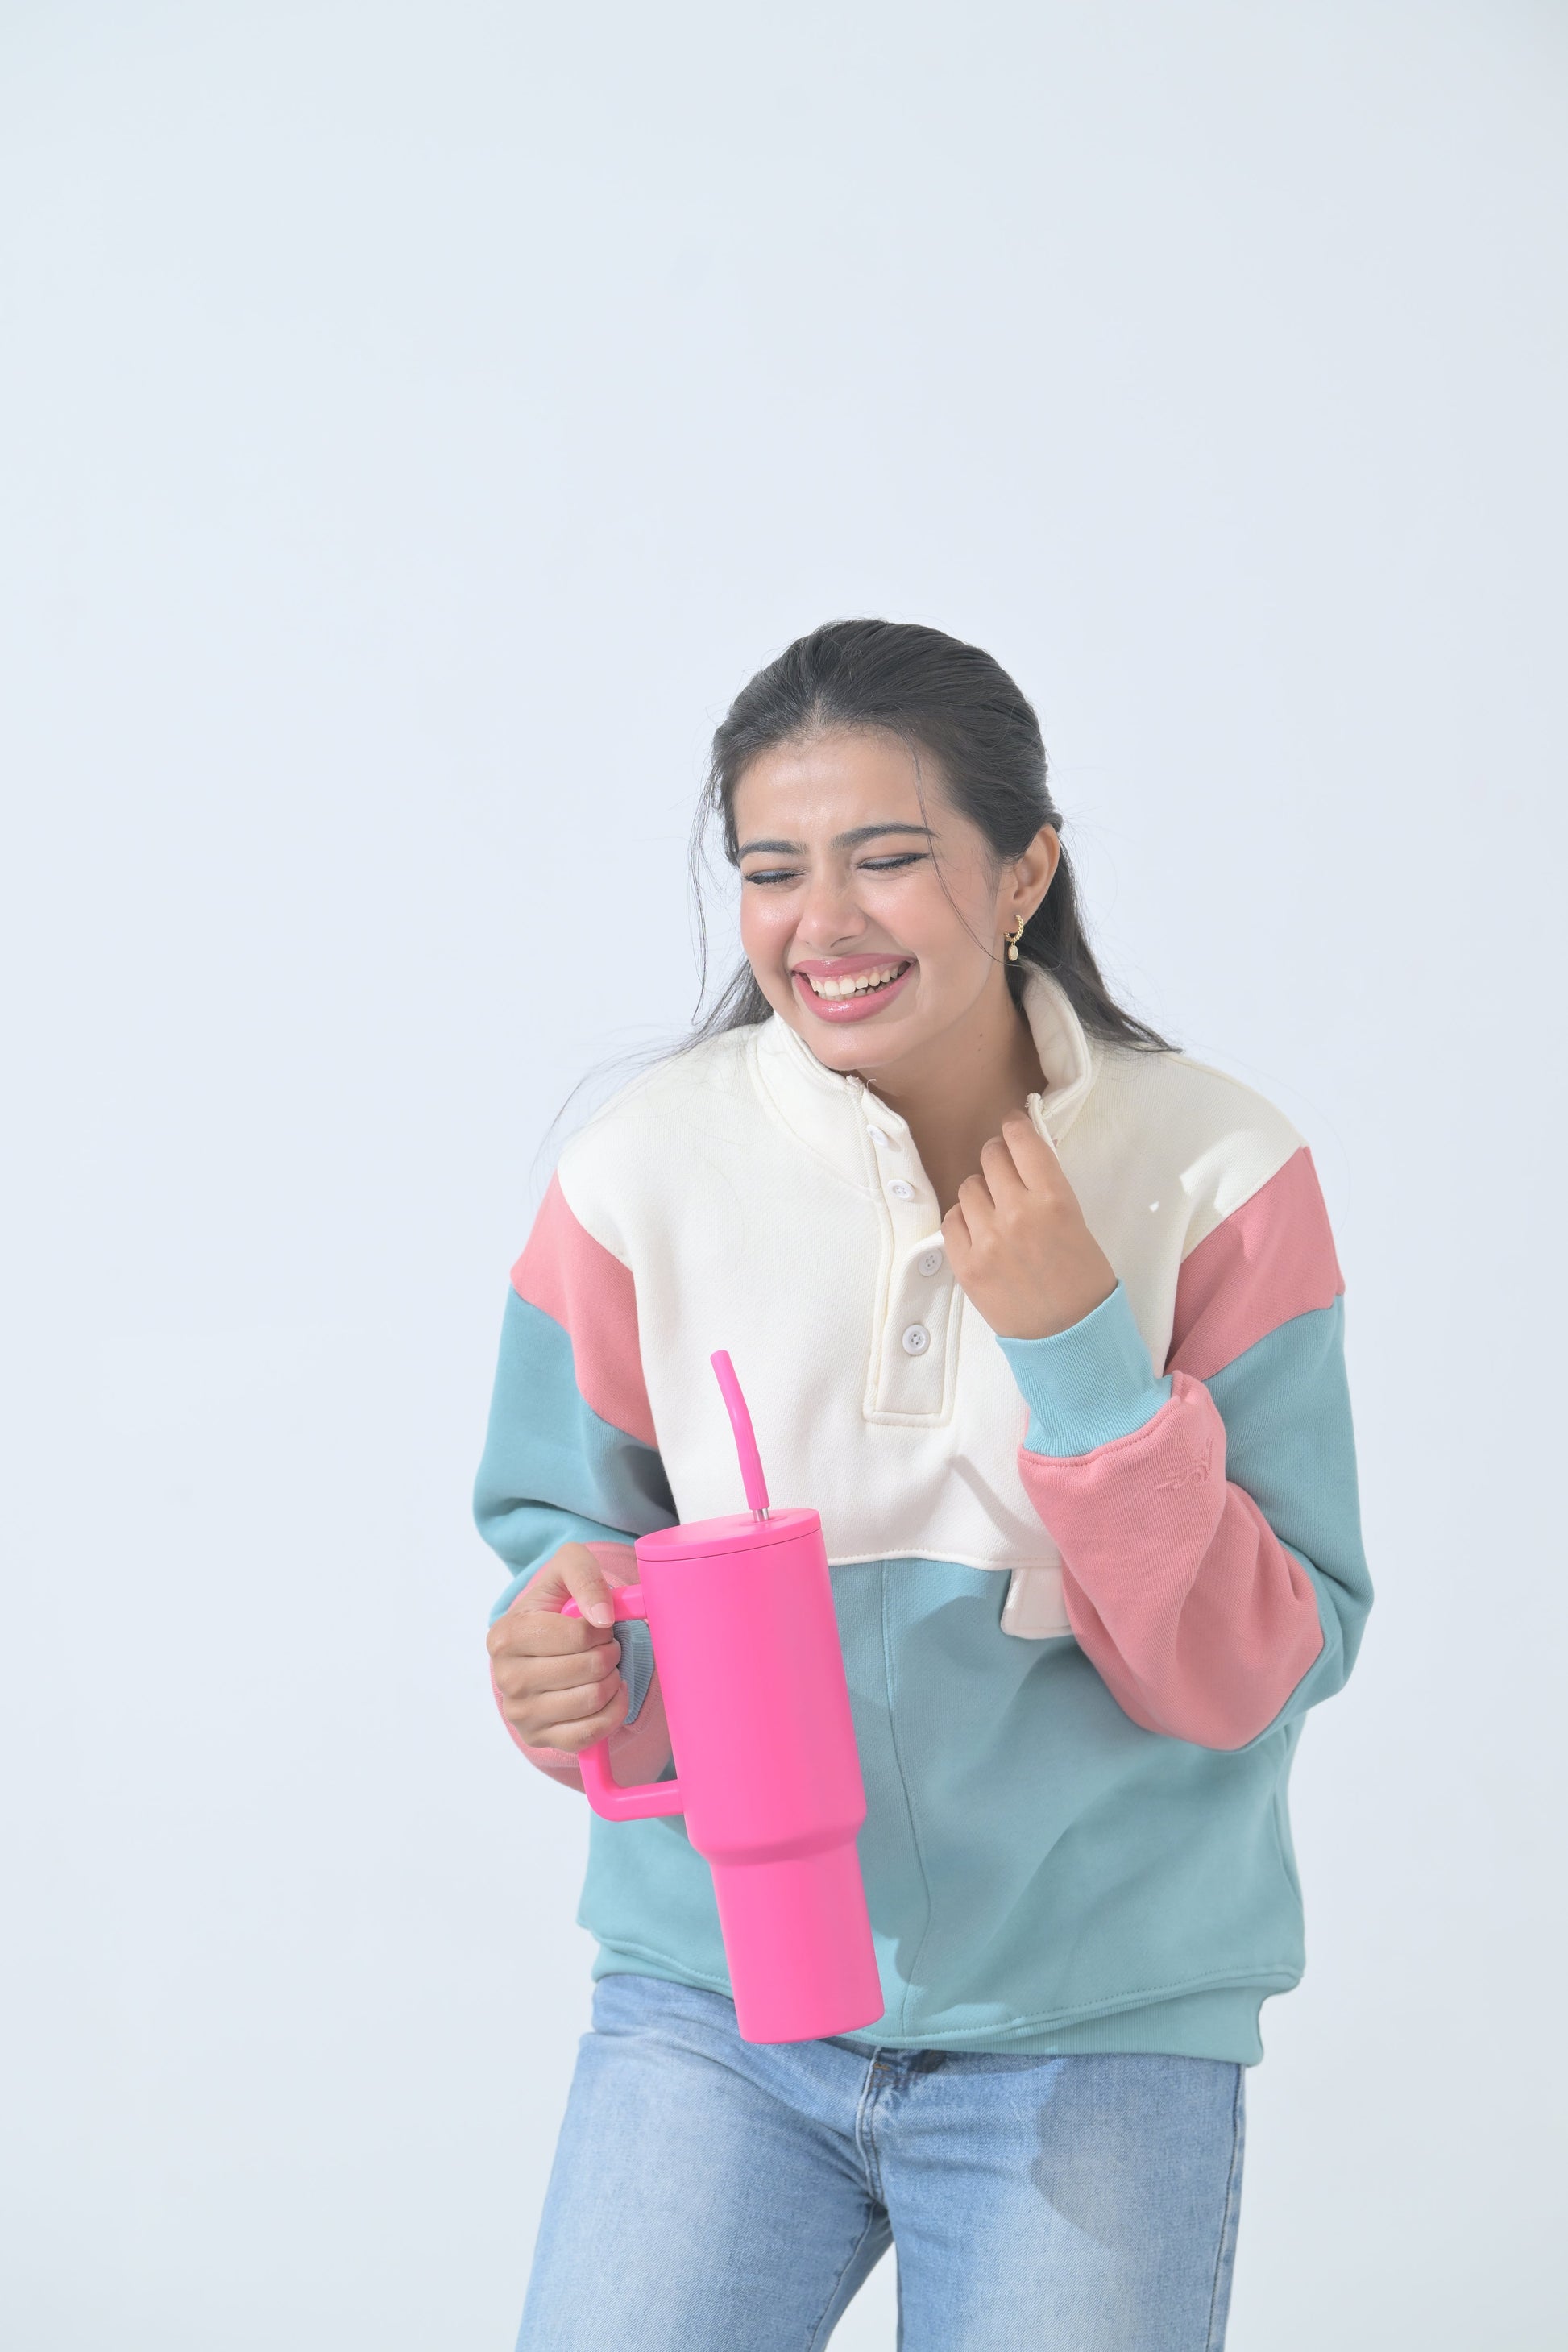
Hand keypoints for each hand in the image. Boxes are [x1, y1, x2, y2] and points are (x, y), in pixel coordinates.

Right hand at [485, 1542, 628, 1753]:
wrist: (542, 1641)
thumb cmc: (555, 1603)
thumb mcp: (566, 1568)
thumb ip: (584, 1576)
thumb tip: (602, 1617)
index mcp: (506, 1636)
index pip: (577, 1636)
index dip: (602, 1629)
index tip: (600, 1625)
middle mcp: (506, 1678)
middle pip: (587, 1669)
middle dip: (610, 1653)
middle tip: (607, 1646)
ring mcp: (520, 1713)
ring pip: (590, 1700)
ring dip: (613, 1680)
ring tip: (606, 1667)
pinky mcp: (539, 1738)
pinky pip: (590, 1733)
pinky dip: (613, 1711)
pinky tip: (610, 1693)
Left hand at [941, 1113, 1116, 1340]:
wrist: (1069, 1336)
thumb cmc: (1083, 1279)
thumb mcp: (1076, 1222)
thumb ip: (1047, 1188)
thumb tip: (1023, 1156)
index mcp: (1054, 1199)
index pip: (1021, 1140)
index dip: (1014, 1128)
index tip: (1012, 1128)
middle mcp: (1017, 1213)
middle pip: (989, 1157)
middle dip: (997, 1159)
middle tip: (1003, 1171)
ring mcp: (986, 1239)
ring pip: (968, 1188)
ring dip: (981, 1193)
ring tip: (996, 1213)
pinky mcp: (964, 1263)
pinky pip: (951, 1221)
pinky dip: (964, 1222)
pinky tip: (980, 1234)